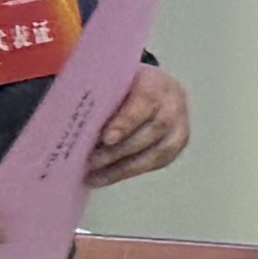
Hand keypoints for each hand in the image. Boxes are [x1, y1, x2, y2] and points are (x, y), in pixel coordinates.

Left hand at [90, 65, 191, 186]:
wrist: (152, 86)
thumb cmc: (123, 85)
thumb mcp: (112, 81)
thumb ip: (99, 98)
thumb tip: (76, 124)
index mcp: (156, 82)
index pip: (146, 101)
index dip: (128, 121)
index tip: (107, 139)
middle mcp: (174, 104)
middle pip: (153, 130)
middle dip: (121, 150)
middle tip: (91, 162)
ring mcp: (180, 125)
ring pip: (159, 152)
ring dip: (125, 167)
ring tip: (96, 176)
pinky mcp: (178, 144)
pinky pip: (158, 162)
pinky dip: (131, 171)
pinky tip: (108, 177)